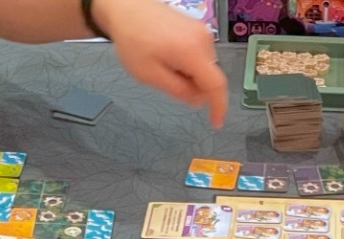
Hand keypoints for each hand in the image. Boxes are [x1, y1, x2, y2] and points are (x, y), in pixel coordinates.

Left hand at [95, 0, 227, 127]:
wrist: (125, 7)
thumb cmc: (133, 40)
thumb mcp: (151, 75)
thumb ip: (178, 91)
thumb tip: (198, 100)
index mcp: (193, 52)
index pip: (216, 86)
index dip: (218, 107)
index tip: (216, 122)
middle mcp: (204, 40)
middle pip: (209, 77)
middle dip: (195, 88)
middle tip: (168, 81)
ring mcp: (202, 31)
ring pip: (204, 68)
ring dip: (190, 75)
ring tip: (164, 65)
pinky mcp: (197, 27)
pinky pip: (200, 55)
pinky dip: (188, 64)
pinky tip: (169, 57)